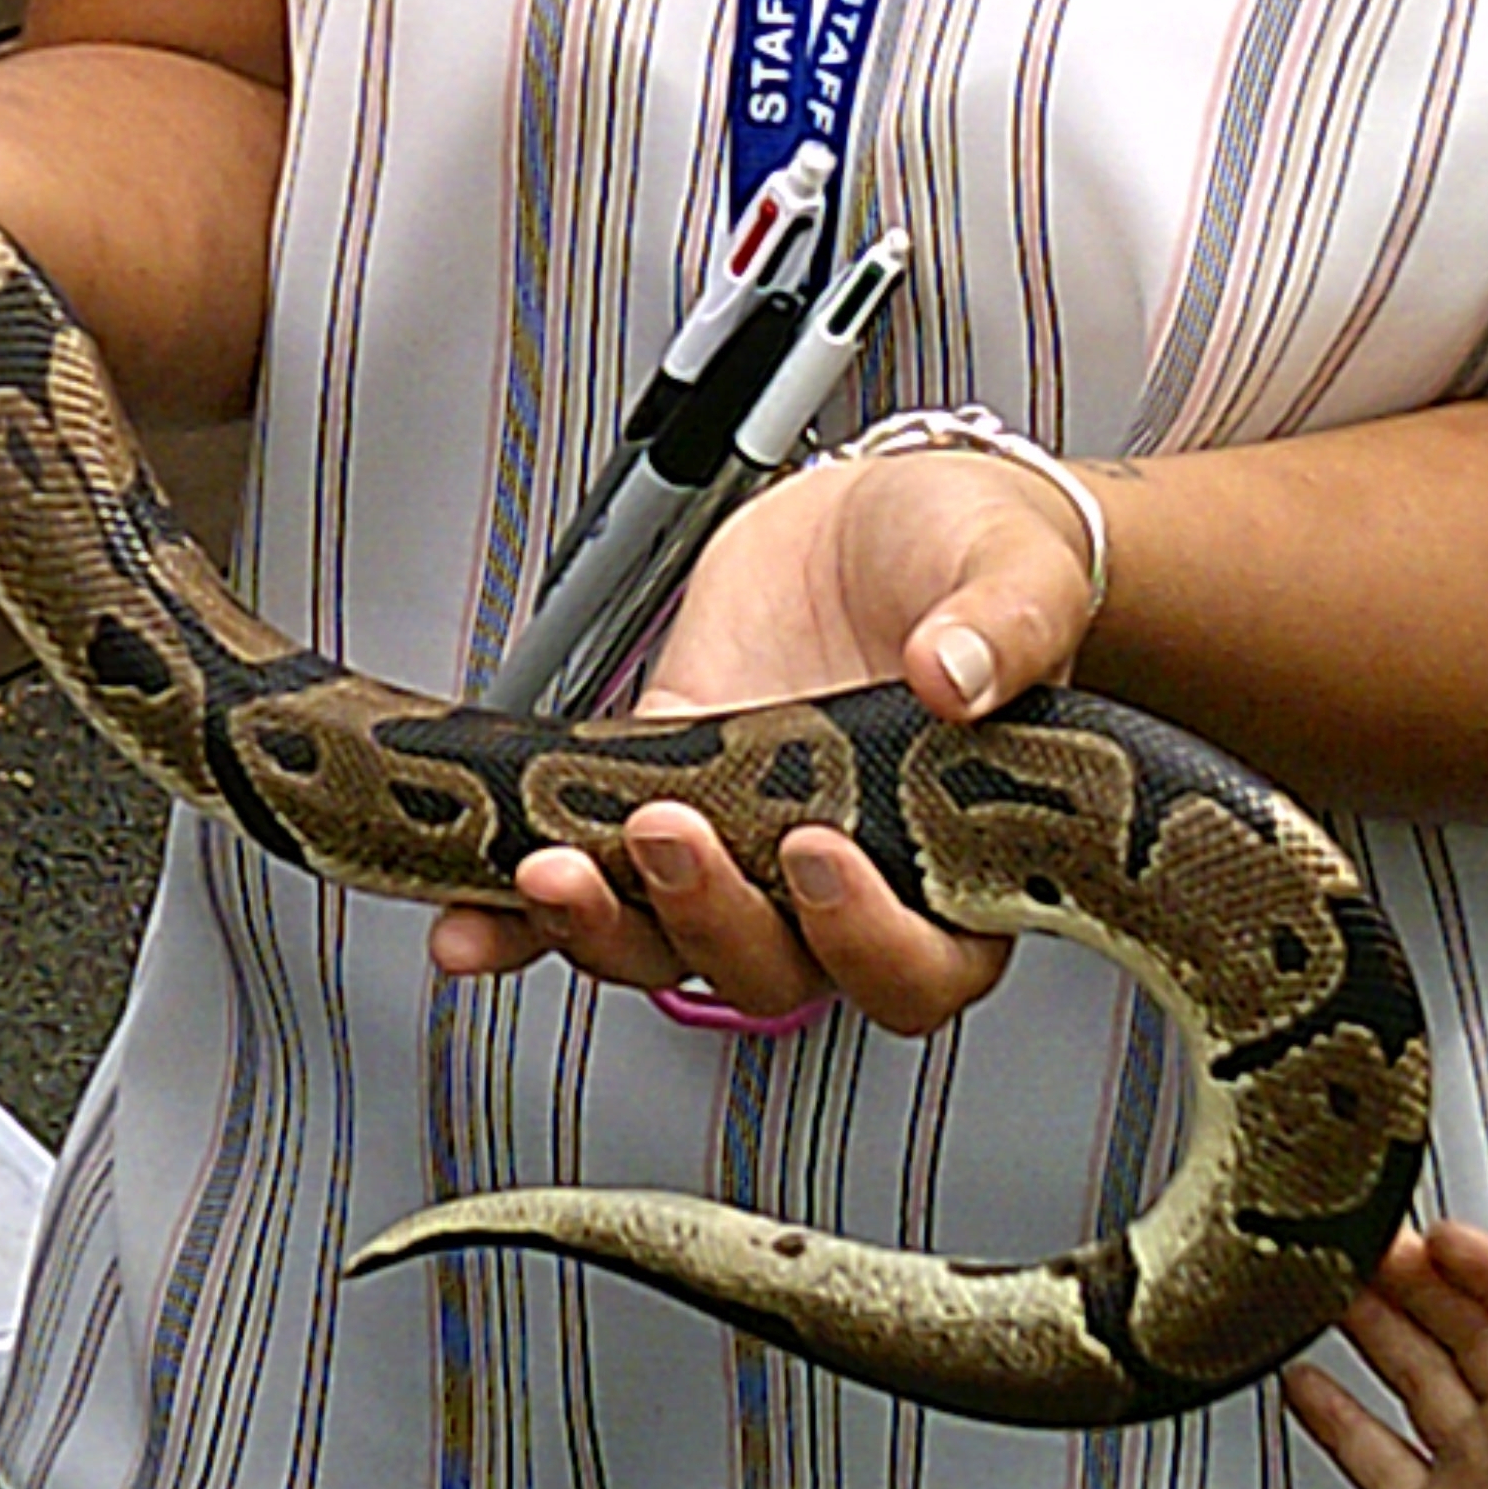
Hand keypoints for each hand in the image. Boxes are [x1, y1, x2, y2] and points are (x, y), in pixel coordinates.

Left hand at [427, 440, 1100, 1034]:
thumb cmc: (975, 563)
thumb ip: (1006, 625)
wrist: (886, 517)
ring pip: (668, 947)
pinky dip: (517, 922)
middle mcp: (842, 885)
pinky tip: (469, 923)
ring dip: (601, 927)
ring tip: (550, 871)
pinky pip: (590, 884)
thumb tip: (955, 674)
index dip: (865, 937)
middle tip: (671, 832)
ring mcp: (740, 849)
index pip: (922, 965)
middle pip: (775, 970)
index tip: (817, 854)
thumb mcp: (1018, 571)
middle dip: (708, 916)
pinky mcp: (657, 795)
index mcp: (956, 865)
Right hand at [1282, 1215, 1487, 1488]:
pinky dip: (1342, 1420)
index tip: (1438, 1235)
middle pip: (1468, 1333)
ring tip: (1323, 1289)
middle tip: (1357, 1245)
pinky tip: (1308, 1387)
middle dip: (1417, 1284)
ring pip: (1420, 1381)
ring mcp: (1478, 1485)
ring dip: (1377, 1333)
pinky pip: (1380, 1459)